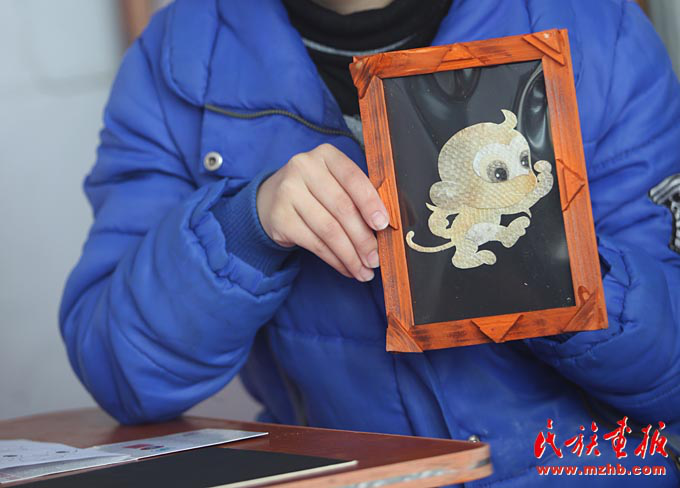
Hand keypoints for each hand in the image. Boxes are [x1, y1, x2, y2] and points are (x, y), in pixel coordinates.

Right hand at [257, 144, 388, 280]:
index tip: (384, 224)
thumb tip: (384, 229)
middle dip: (363, 238)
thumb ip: (358, 196)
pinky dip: (334, 260)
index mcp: (326, 155)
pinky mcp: (280, 217)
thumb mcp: (335, 182)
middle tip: (376, 259)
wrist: (271, 199)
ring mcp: (288, 192)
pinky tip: (346, 267)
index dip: (371, 202)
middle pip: (342, 207)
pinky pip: (314, 243)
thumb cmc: (316, 192)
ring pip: (329, 230)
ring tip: (364, 270)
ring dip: (350, 255)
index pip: (353, 177)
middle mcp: (304, 168)